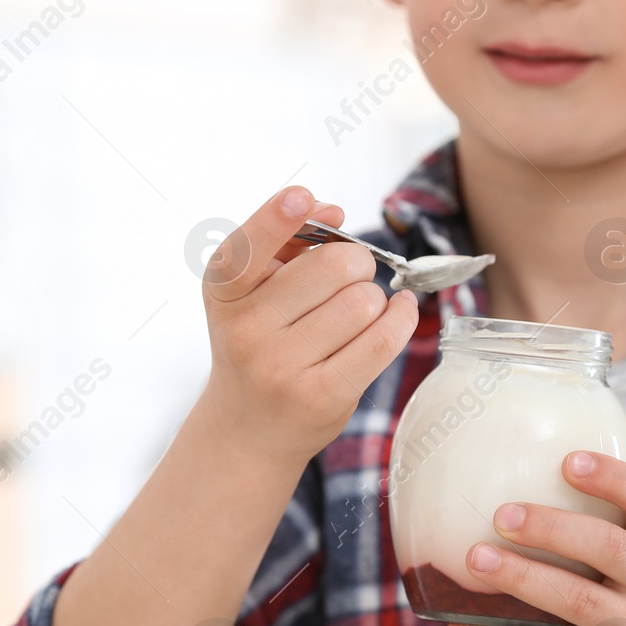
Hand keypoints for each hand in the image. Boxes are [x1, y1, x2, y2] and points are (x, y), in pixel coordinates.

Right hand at [197, 186, 419, 462]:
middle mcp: (246, 328)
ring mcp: (282, 366)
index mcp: (224, 292)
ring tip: (358, 310)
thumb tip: (332, 212)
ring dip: (374, 298)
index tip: (302, 198)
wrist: (248, 427)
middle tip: (352, 274)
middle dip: (356, 262)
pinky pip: (381, 340)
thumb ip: (284, 243)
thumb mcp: (250, 292)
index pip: (248, 247)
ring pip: (364, 302)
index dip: (277, 217)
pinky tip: (398, 312)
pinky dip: (401, 318)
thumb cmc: (259, 344)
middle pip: (334, 266)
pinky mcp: (321, 395)